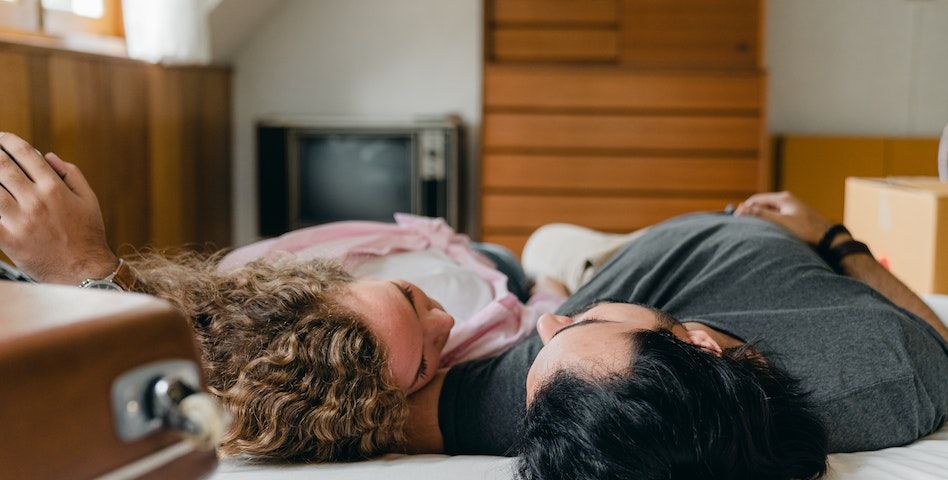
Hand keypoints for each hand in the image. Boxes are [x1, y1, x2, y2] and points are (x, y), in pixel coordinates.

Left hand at [0, 132, 117, 283]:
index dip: (9, 141)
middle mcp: (36, 201)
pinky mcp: (8, 239)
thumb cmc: (88, 235)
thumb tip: (48, 156)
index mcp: (55, 188)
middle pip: (2, 166)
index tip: (2, 138)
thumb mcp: (89, 200)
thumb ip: (71, 174)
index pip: (26, 154)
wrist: (84, 272)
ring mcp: (20, 220)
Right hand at [734, 191, 831, 244]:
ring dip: (761, 217)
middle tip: (743, 225)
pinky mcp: (795, 214)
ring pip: (769, 210)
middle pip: (762, 203)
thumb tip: (741, 209)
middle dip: (752, 212)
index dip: (745, 208)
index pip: (756, 199)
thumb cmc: (806, 230)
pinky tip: (768, 230)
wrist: (828, 238)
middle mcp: (787, 199)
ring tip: (754, 229)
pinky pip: (777, 214)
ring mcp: (791, 206)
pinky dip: (769, 220)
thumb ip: (761, 215)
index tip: (736, 219)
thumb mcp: (781, 223)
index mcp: (783, 198)